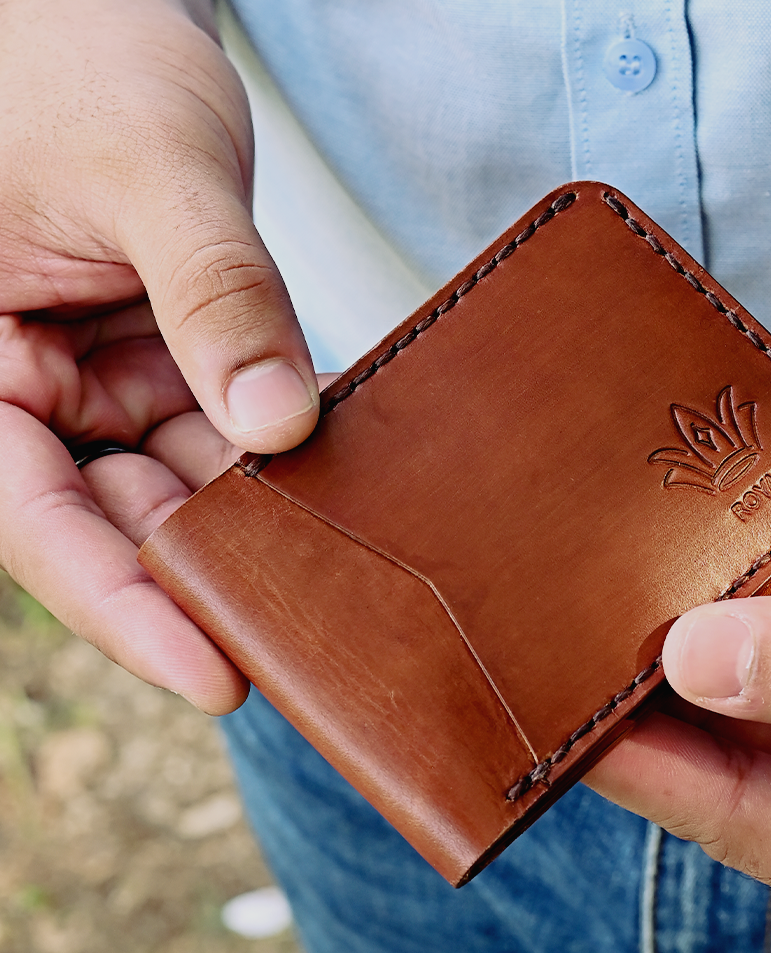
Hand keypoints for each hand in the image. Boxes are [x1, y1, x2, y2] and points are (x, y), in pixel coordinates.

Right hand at [0, 0, 319, 710]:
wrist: (112, 19)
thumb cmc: (91, 58)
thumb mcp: (152, 171)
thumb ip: (213, 294)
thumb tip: (278, 424)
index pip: (38, 523)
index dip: (126, 610)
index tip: (218, 676)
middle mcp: (25, 390)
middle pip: (115, 524)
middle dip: (211, 578)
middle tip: (312, 639)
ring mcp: (96, 382)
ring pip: (178, 487)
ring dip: (258, 518)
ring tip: (345, 561)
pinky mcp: (160, 363)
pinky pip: (218, 433)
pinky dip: (275, 454)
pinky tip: (338, 474)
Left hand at [587, 488, 770, 952]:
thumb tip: (699, 661)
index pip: (742, 822)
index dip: (646, 767)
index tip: (562, 714)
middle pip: (727, 770)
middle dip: (649, 716)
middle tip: (557, 653)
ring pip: (740, 710)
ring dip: (682, 660)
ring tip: (597, 611)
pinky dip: (730, 620)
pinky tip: (678, 584)